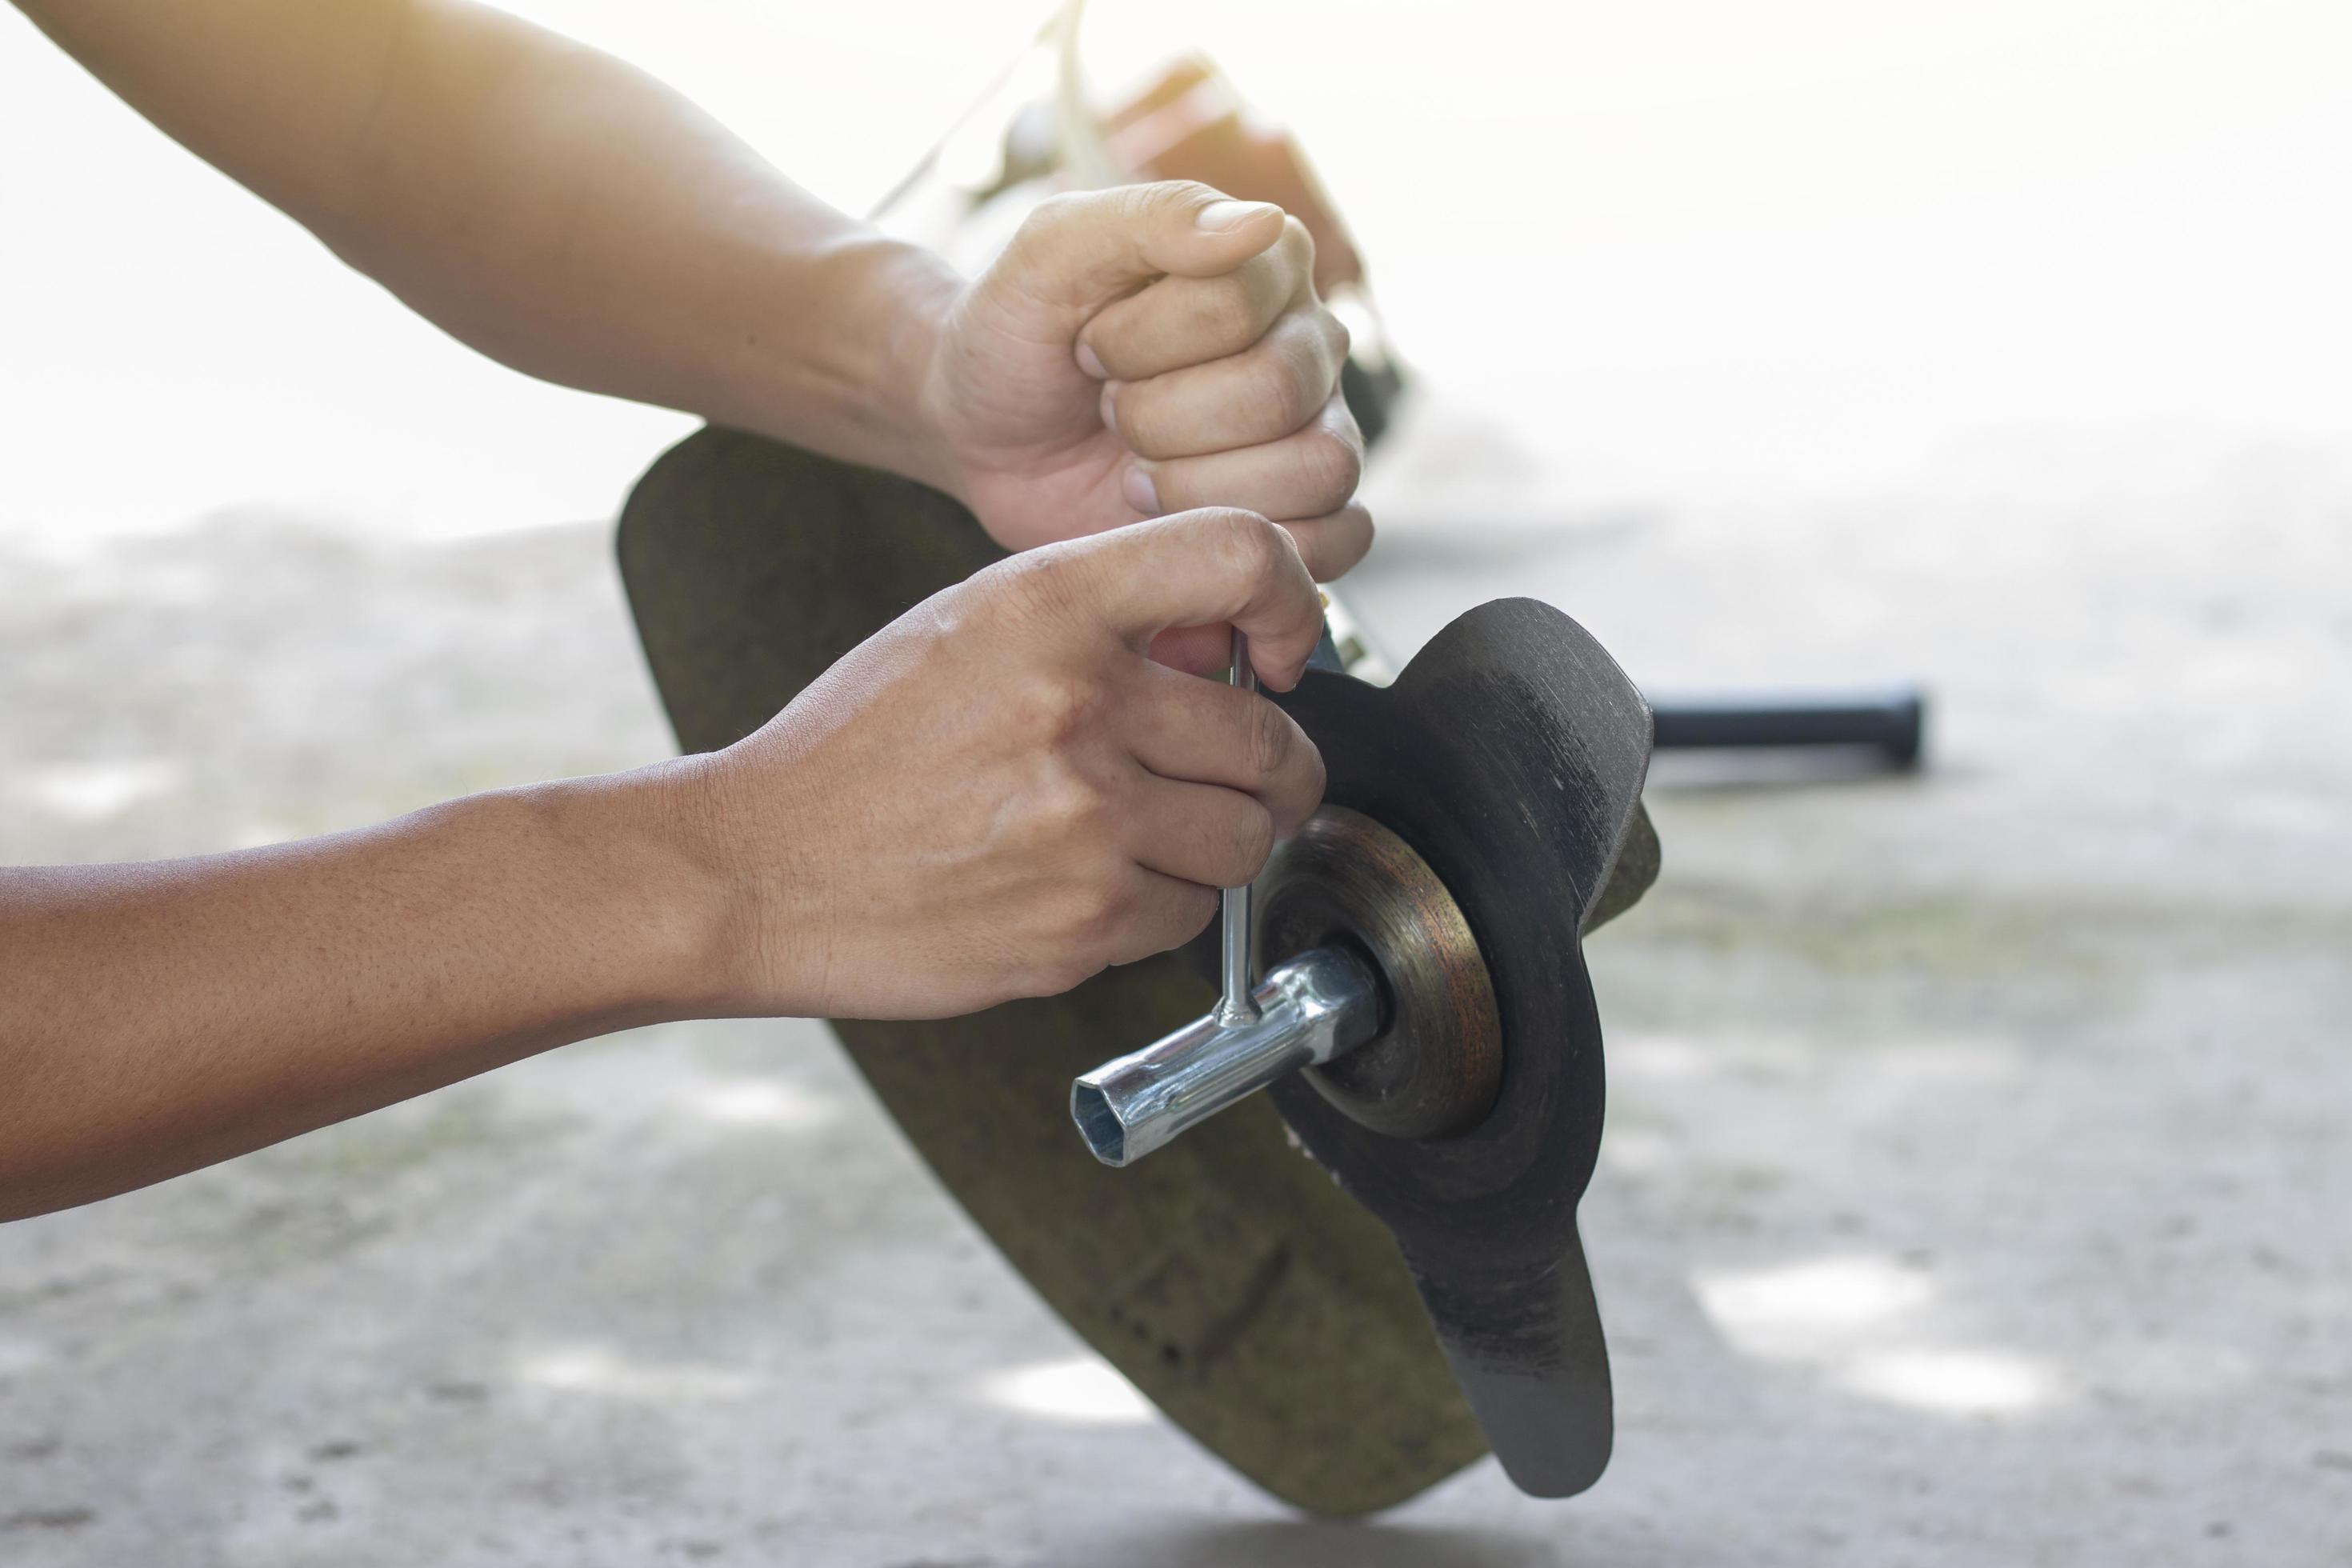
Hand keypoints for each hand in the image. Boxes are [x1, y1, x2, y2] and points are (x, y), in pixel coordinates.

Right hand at [693, 509, 1328, 1017]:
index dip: (1292, 605)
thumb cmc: (860, 747)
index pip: (1241, 555)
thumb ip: (1100, 621)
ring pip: (1246, 840)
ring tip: (1140, 837)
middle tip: (1233, 781)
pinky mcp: (1083, 925)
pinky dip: (1157, 909)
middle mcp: (1080, 705)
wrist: (757, 867)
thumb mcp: (968, 628)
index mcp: (1048, 606)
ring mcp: (1087, 824)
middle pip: (1270, 738)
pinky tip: (1082, 886)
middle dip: (1268, 769)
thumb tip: (1229, 651)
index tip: (1282, 653)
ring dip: (1214, 846)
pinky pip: (1189, 917)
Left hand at [919, 182, 1371, 585]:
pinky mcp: (1304, 512)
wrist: (985, 434)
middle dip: (1157, 417)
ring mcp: (1317, 429)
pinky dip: (1253, 546)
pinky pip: (1342, 538)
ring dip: (1196, 486)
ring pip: (1319, 470)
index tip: (1088, 345)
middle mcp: (1309, 340)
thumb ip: (1151, 217)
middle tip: (1109, 408)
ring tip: (1139, 467)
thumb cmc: (1018, 335)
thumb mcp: (1050, 252)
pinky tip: (1177, 522)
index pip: (1236, 307)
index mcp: (1268, 259)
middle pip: (1279, 393)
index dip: (1138, 343)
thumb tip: (1263, 220)